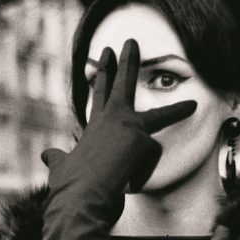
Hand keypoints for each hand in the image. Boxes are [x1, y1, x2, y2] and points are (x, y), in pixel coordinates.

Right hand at [42, 39, 196, 215]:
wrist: (79, 198)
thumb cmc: (69, 188)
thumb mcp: (61, 168)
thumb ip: (57, 157)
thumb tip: (46, 154)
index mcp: (94, 127)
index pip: (99, 96)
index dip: (102, 75)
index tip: (105, 55)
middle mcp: (110, 120)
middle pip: (122, 84)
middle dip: (127, 61)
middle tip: (131, 41)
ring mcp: (127, 127)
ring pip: (159, 116)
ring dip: (177, 110)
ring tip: (192, 104)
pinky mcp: (142, 140)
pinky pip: (151, 159)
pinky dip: (141, 176)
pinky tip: (129, 184)